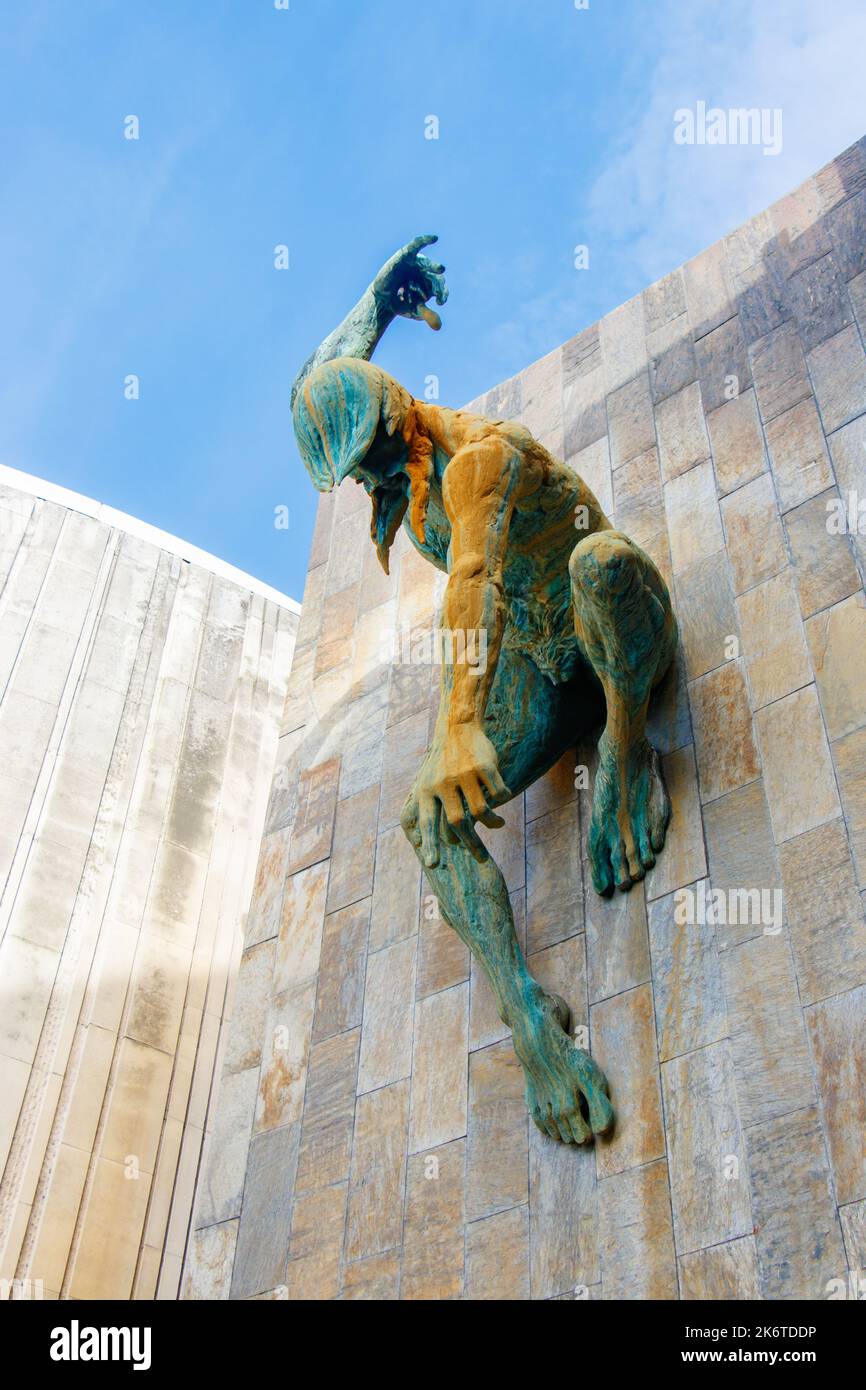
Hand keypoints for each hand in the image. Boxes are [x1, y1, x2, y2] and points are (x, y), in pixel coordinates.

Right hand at [372, 234, 448, 329]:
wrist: (382, 299)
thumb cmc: (401, 304)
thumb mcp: (415, 311)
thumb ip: (427, 315)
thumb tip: (439, 327)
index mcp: (430, 283)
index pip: (440, 286)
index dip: (442, 292)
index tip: (440, 302)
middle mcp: (424, 272)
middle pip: (435, 276)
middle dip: (438, 285)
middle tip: (439, 294)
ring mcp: (415, 263)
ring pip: (427, 263)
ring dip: (434, 266)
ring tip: (441, 269)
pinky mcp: (405, 254)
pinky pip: (416, 245)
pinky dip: (424, 240)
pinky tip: (434, 238)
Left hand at [408, 724, 509, 867]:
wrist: (457, 727)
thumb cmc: (442, 761)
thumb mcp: (428, 782)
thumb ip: (430, 808)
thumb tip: (428, 842)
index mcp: (427, 789)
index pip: (428, 822)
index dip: (430, 844)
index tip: (433, 864)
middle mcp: (443, 782)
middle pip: (457, 822)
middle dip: (471, 844)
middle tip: (481, 859)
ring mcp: (464, 773)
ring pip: (481, 810)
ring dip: (492, 822)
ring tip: (498, 824)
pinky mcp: (484, 766)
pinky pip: (498, 793)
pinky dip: (502, 800)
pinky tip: (503, 800)